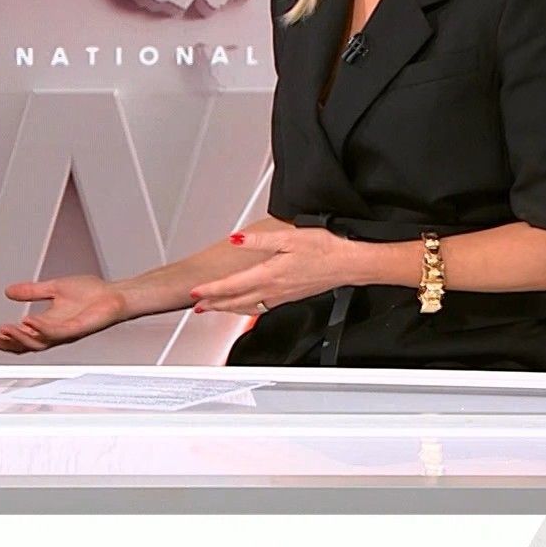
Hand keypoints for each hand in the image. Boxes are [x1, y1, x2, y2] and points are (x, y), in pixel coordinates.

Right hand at [0, 275, 128, 353]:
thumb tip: (9, 292)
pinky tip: (28, 322)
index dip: (0, 340)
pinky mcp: (77, 330)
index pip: (19, 337)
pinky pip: (55, 333)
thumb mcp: (54, 288)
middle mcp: (54, 333)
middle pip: (24, 346)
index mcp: (47, 324)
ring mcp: (65, 333)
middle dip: (3, 344)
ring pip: (37, 343)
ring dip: (19, 338)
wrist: (115, 296)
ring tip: (3, 330)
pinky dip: (40, 329)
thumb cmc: (92, 294)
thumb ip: (32, 291)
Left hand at [190, 227, 355, 315]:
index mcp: (269, 275)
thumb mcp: (289, 237)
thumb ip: (258, 241)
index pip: (232, 286)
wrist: (350, 264)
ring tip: (215, 309)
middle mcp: (274, 290)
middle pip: (236, 301)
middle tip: (197, 306)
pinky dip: (247, 308)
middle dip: (214, 304)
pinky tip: (246, 306)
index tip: (196, 292)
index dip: (211, 290)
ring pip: (248, 306)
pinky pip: (262, 307)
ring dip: (228, 308)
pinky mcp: (291, 297)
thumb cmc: (325, 250)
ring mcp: (283, 296)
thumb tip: (235, 239)